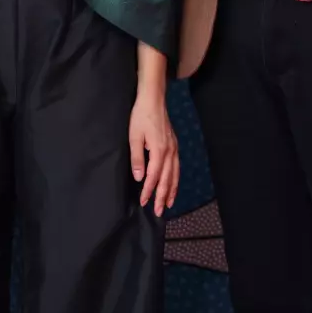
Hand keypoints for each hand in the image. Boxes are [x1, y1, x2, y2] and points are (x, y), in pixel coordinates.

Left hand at [128, 92, 178, 216]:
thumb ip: (137, 158)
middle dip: (162, 196)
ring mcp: (174, 148)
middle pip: (167, 179)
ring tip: (169, 204)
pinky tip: (173, 184)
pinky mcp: (174, 145)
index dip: (149, 191)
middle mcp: (170, 152)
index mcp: (159, 151)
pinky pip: (177, 167)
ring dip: (171, 190)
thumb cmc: (141, 116)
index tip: (144, 202)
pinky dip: (176, 179)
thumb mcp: (134, 136)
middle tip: (159, 212)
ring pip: (175, 175)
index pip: (153, 177)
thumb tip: (140, 178)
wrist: (153, 100)